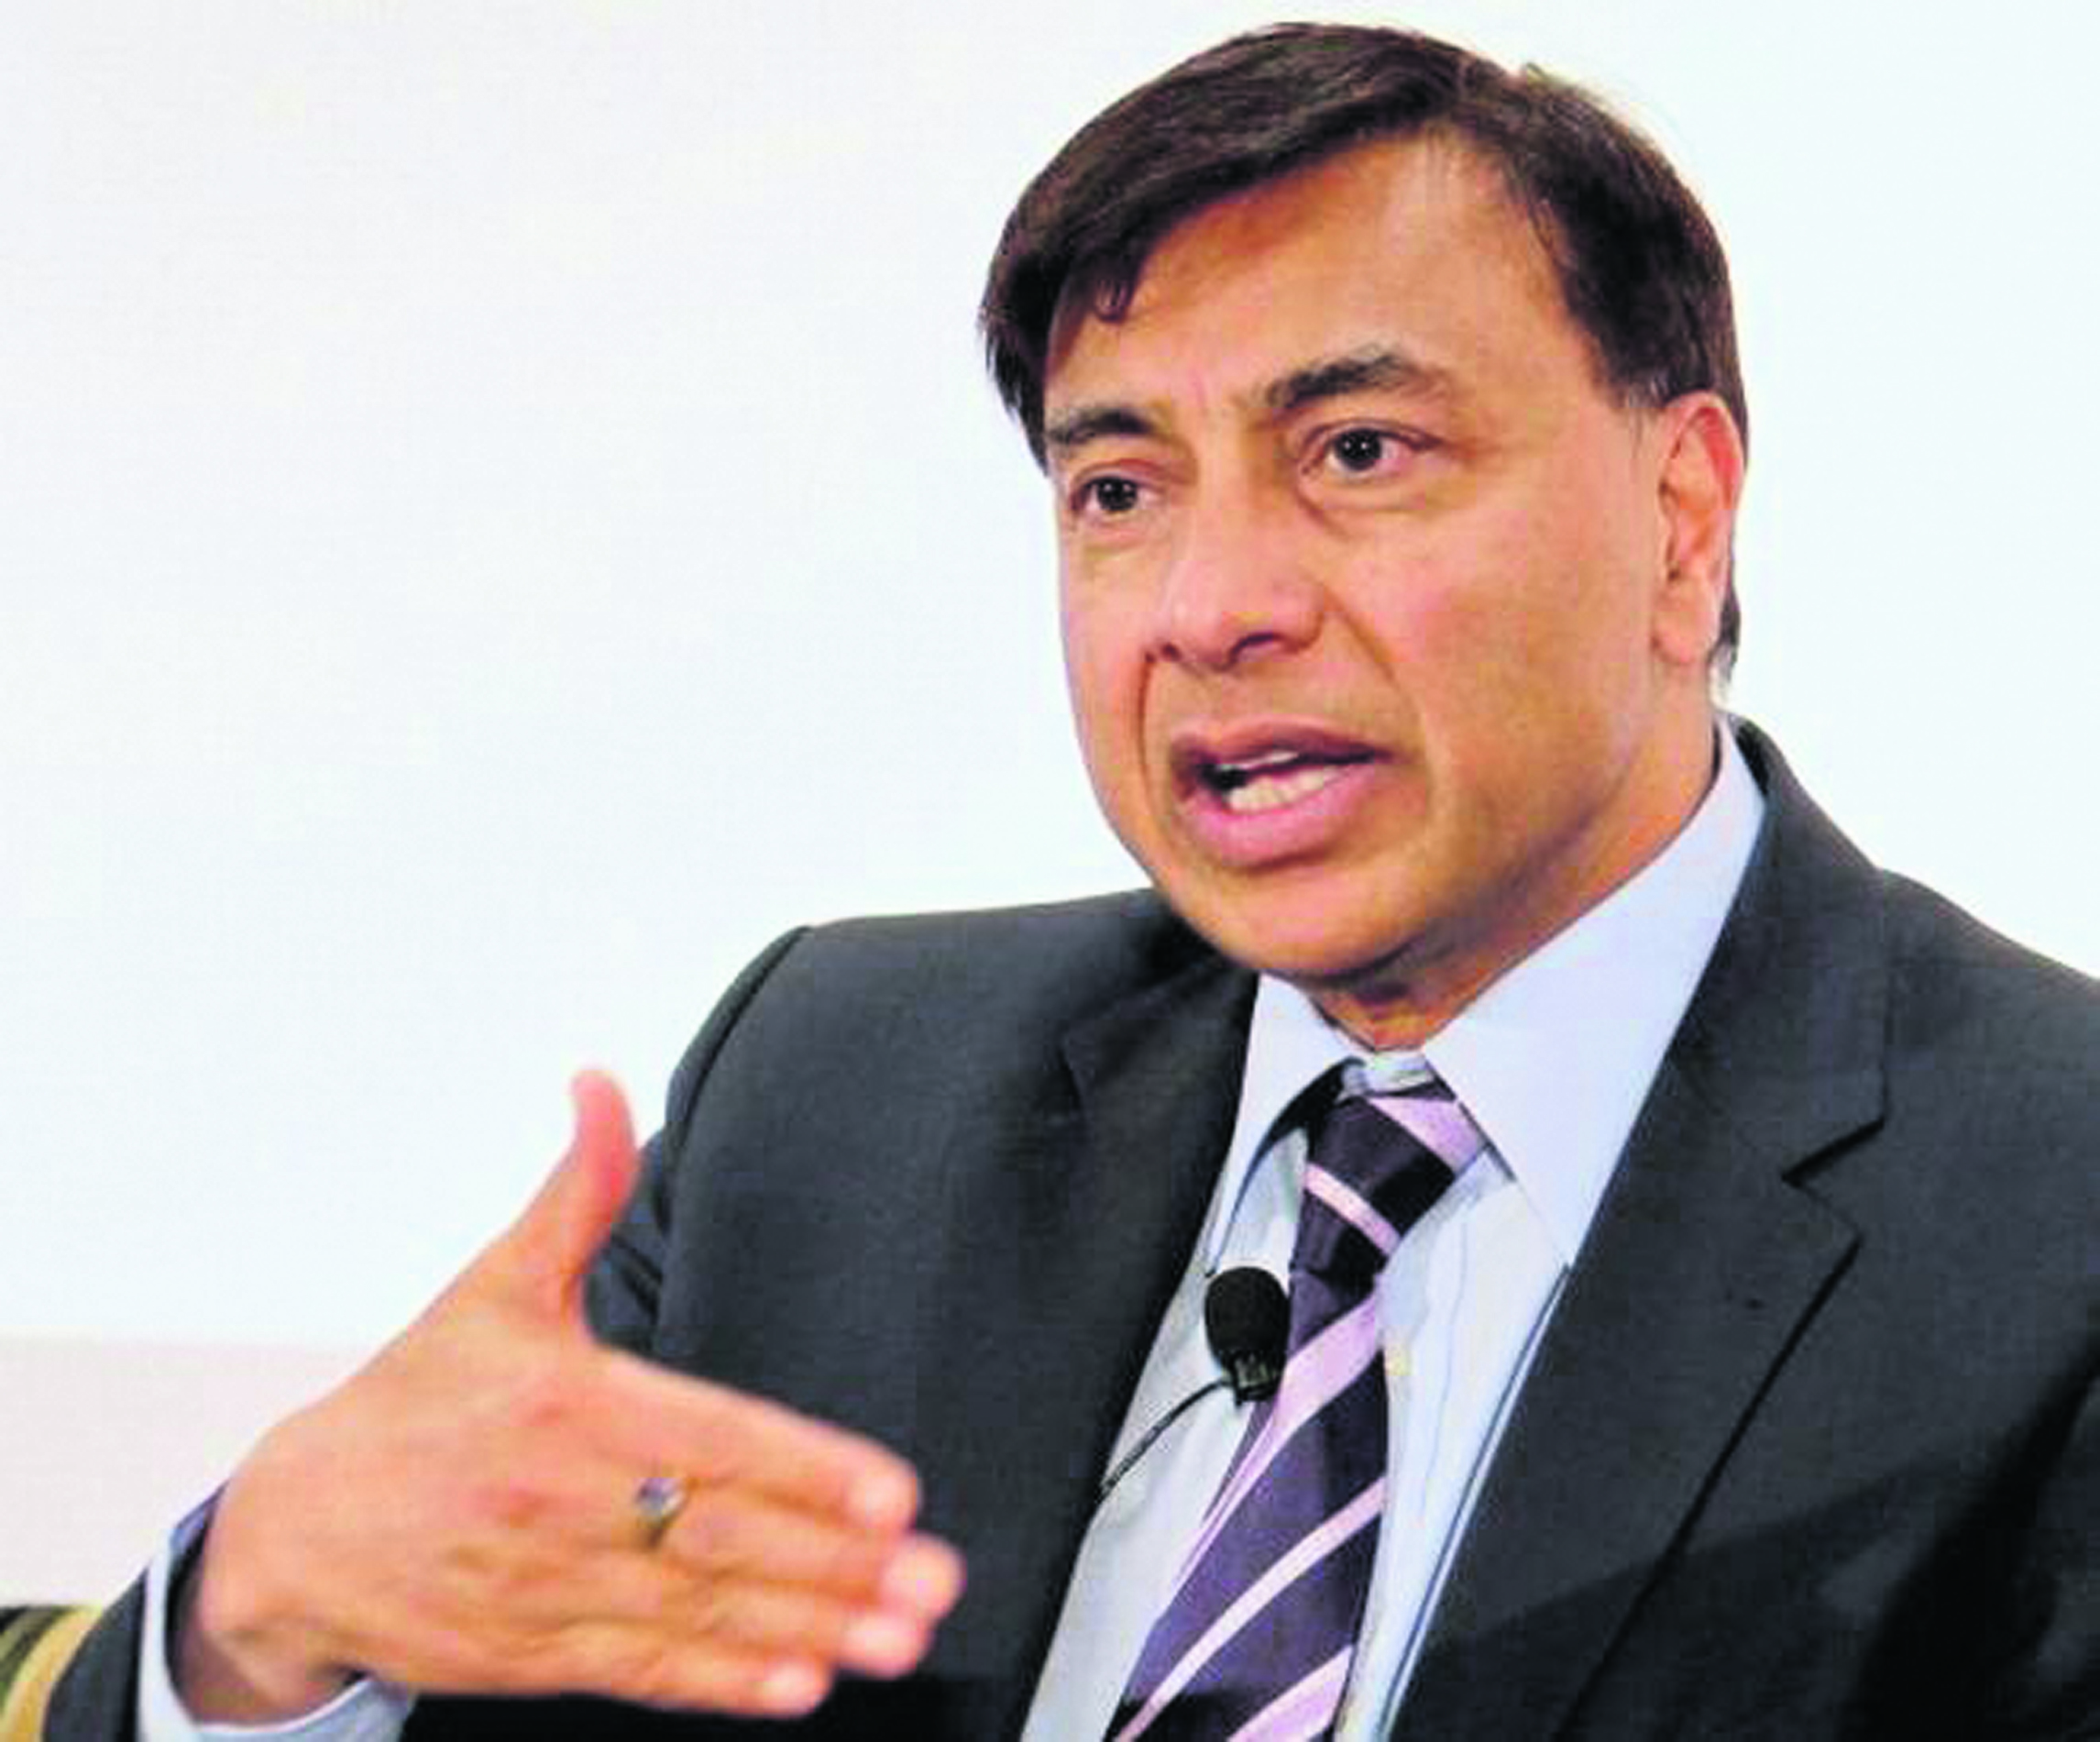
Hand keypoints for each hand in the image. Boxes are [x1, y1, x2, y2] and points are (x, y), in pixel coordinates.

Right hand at [174, 1072, 962, 1721]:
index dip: (805, 1468)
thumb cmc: (415, 1400)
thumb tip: (600, 1085)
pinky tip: (800, 1684)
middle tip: (932, 1578)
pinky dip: (723, 1681)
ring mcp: (550, 1587)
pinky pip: (643, 1671)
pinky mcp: (534, 1654)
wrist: (290, 1532)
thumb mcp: (494, 1284)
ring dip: (808, 1628)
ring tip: (898, 1637)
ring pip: (699, 1611)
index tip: (890, 1491)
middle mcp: (564, 1501)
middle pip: (721, 1534)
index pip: (711, 1437)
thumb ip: (574, 1192)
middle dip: (836, 1562)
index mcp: (567, 1404)